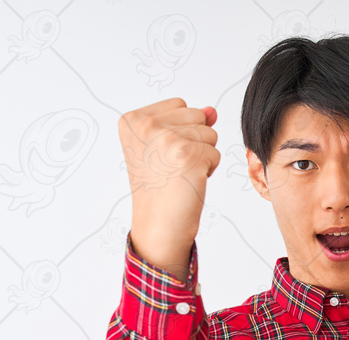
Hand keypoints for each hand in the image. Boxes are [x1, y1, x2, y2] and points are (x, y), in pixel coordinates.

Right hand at [119, 98, 219, 272]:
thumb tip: (212, 110)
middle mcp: (147, 126)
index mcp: (133, 120)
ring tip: (180, 174)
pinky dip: (208, 170)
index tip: (162, 155)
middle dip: (194, 141)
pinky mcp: (189, 156)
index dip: (180, 131)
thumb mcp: (163, 147)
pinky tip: (189, 183)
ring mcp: (168, 140)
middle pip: (197, 115)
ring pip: (209, 134)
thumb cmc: (159, 188)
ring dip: (203, 156)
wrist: (158, 225)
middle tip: (172, 167)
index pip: (179, 105)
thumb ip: (185, 122)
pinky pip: (215, 153)